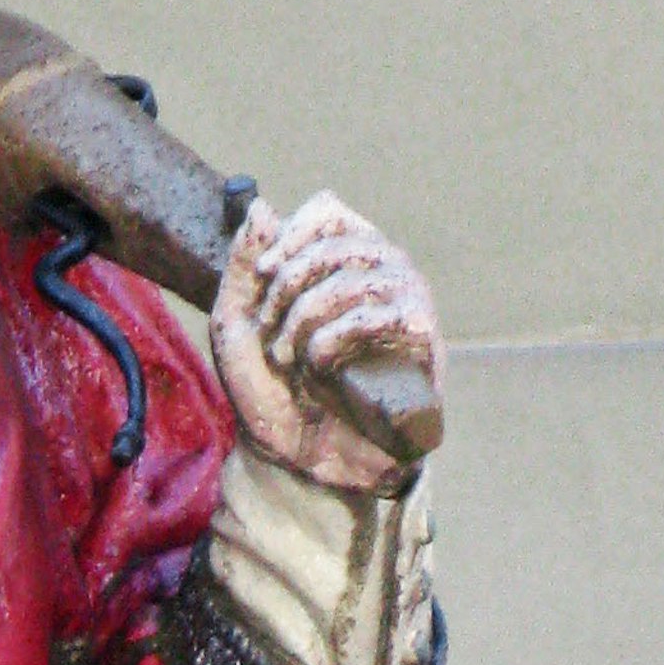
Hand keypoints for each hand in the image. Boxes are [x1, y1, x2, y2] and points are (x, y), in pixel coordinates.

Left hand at [213, 192, 440, 496]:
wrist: (293, 458)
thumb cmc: (270, 393)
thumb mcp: (237, 325)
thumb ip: (243, 266)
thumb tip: (263, 205)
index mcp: (338, 265)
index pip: (330, 213)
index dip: (295, 235)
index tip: (264, 276)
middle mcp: (379, 277)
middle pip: (343, 242)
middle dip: (294, 284)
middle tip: (271, 331)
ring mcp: (407, 309)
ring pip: (366, 275)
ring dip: (313, 314)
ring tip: (293, 357)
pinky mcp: (426, 349)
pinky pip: (398, 314)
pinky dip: (346, 333)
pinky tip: (321, 364)